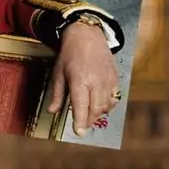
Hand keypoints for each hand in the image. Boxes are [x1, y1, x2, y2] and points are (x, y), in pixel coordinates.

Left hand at [47, 21, 120, 137]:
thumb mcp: (58, 73)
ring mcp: (108, 80)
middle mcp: (96, 82)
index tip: (79, 133)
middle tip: (81, 125)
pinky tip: (99, 105)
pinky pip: (114, 99)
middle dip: (88, 120)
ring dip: (97, 114)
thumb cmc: (69, 54)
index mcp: (79, 80)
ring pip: (106, 106)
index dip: (80, 121)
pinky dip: (107, 106)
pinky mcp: (115, 78)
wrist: (87, 35)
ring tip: (88, 113)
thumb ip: (57, 94)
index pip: (81, 105)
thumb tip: (52, 111)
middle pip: (95, 110)